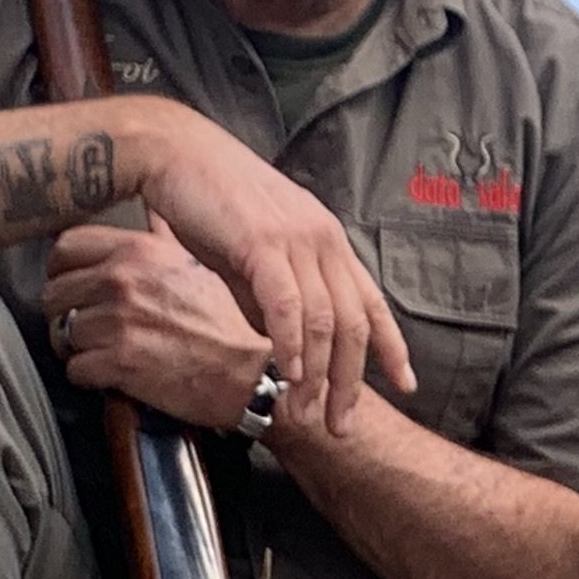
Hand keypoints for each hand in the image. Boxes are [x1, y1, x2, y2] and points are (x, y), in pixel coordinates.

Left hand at [44, 224, 280, 429]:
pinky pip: (75, 369)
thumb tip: (153, 210)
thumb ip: (164, 239)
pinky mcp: (117, 362)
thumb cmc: (229, 325)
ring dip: (78, 348)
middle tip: (87, 328)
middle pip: (55, 293)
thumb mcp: (197, 266)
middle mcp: (123, 280)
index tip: (73, 287)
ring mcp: (118, 321)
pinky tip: (112, 374)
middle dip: (66, 314)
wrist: (251, 373)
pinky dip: (89, 376)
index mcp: (138, 251)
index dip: (62, 271)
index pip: (65, 248)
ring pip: (62, 334)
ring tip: (103, 353)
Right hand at [117, 99, 411, 430]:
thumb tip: (281, 338)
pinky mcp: (263, 242)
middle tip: (340, 426)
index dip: (391, 346)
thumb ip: (273, 293)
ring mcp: (297, 239)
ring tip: (305, 413)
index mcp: (327, 239)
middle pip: (353, 323)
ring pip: (324, 320)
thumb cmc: (207, 201)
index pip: (371, 301)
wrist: (172, 153)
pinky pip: (287, 304)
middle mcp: (323, 239)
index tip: (406, 384)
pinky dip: (290, 343)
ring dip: (317, 375)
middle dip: (350, 381)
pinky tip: (287, 373)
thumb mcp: (254, 251)